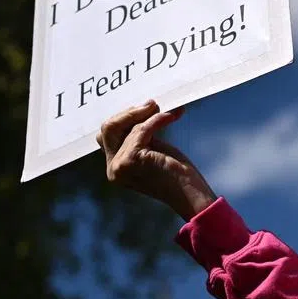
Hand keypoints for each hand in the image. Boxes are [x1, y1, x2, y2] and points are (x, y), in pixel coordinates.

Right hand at [98, 100, 216, 221]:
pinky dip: (157, 120)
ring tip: (169, 112)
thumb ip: (140, 135)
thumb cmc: (177, 173)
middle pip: (107, 128)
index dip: (124, 119)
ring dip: (149, 116)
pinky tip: (172, 116)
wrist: (191, 194)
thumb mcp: (153, 149)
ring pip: (127, 127)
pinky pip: (141, 129)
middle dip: (129, 113)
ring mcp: (119, 166)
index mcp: (115, 167)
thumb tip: (143, 105)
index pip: (107, 135)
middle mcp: (113, 169)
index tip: (145, 108)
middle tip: (152, 104)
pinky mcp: (130, 159)